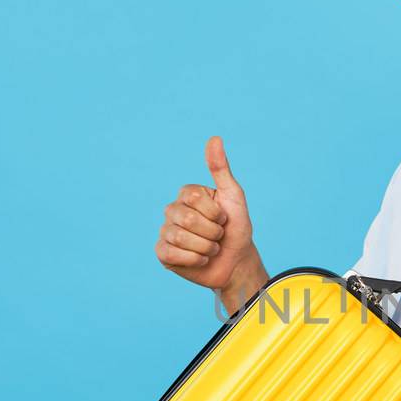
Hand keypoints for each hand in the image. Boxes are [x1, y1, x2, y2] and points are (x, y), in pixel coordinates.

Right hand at [156, 135, 260, 292]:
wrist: (237, 262)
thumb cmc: (236, 228)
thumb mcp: (233, 196)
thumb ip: (220, 168)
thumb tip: (215, 138)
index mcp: (187, 195)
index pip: (192, 197)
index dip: (214, 212)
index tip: (223, 217)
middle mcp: (172, 211)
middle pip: (186, 218)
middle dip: (212, 231)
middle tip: (218, 236)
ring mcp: (166, 232)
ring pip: (180, 238)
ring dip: (206, 247)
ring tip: (212, 248)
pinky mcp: (163, 253)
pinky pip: (172, 254)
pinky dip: (195, 259)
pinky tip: (201, 259)